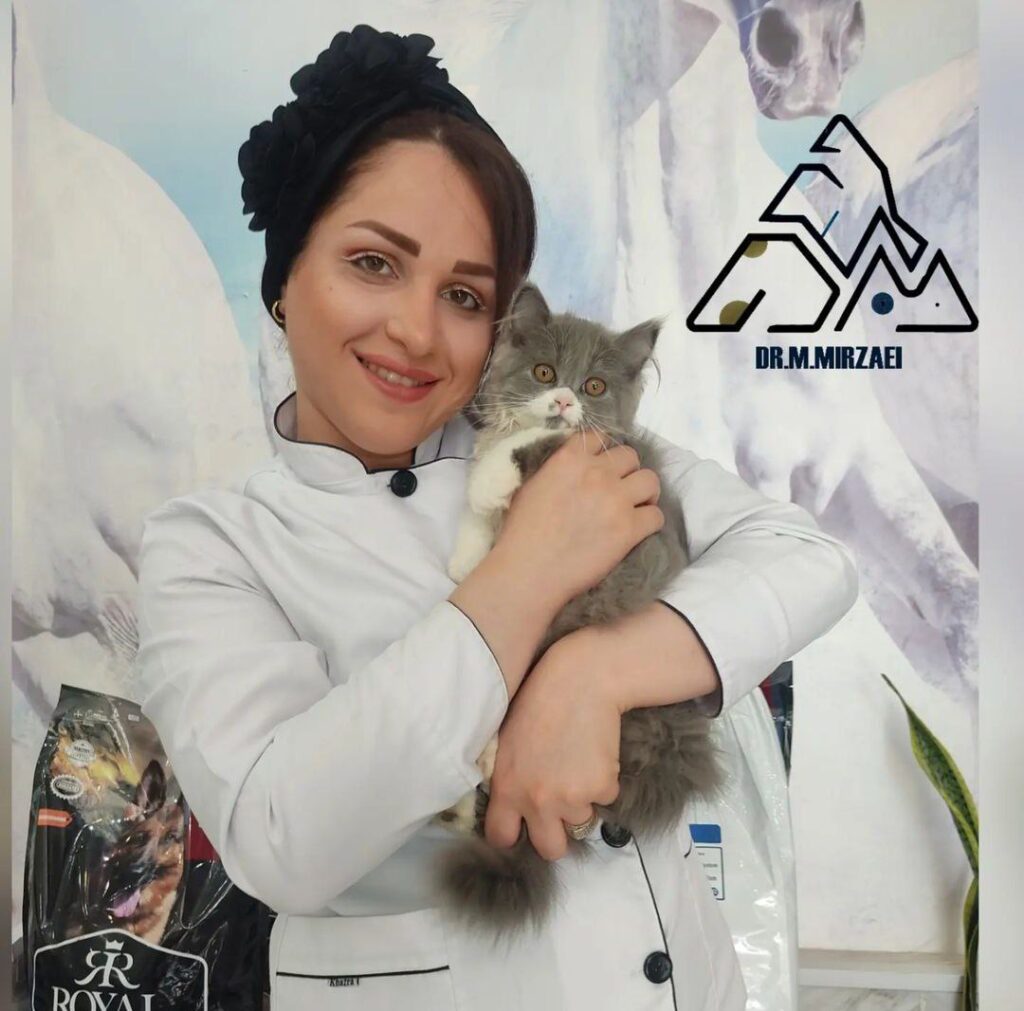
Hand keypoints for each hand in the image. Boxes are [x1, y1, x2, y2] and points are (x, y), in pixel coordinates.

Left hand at [483, 631, 623, 860]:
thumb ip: (509, 778)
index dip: (513, 834)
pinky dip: (605, 780)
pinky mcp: (601, 787)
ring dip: (583, 800)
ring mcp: (571, 797)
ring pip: (582, 820)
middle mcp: (536, 801)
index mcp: (506, 788)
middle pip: (550, 849)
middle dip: (558, 834)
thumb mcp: (507, 742)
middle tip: (561, 807)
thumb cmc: (539, 701)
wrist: (580, 679)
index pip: (501, 838)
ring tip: (578, 762)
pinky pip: (607, 797)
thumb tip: (514, 806)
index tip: (522, 826)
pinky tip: (596, 751)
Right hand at [492, 430, 663, 609]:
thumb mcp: (532, 485)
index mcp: (569, 459)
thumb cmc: (521, 532)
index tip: (603, 464)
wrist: (530, 570)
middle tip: (619, 488)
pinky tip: (637, 529)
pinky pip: (656, 516)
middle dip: (627, 470)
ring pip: (650, 480)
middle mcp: (597, 473)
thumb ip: (557, 469)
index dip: (604, 450)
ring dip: (645, 491)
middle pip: (630, 456)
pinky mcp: (629, 529)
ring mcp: (616, 500)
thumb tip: (574, 467)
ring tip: (636, 505)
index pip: (600, 437)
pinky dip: (649, 521)